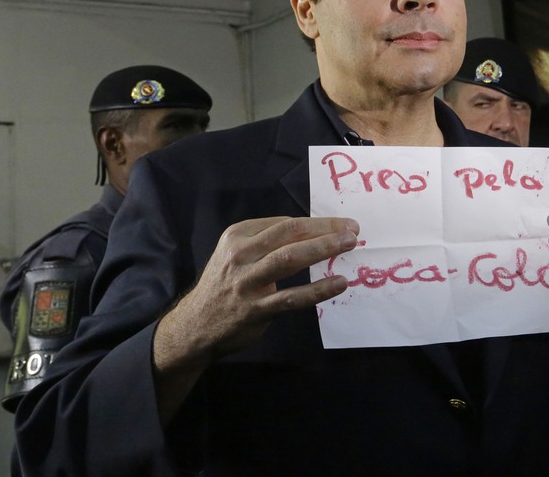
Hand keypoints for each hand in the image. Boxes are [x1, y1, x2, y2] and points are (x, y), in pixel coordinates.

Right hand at [160, 216, 357, 364]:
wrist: (195, 325)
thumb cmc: (225, 285)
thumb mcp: (235, 254)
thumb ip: (266, 243)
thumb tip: (313, 233)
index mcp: (237, 235)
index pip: (284, 224)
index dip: (316, 222)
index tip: (340, 224)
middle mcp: (240, 255)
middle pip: (289, 234)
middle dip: (324, 228)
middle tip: (353, 228)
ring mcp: (247, 282)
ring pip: (289, 259)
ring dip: (323, 249)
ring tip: (349, 244)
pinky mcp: (255, 309)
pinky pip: (291, 297)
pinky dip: (318, 289)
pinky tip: (339, 283)